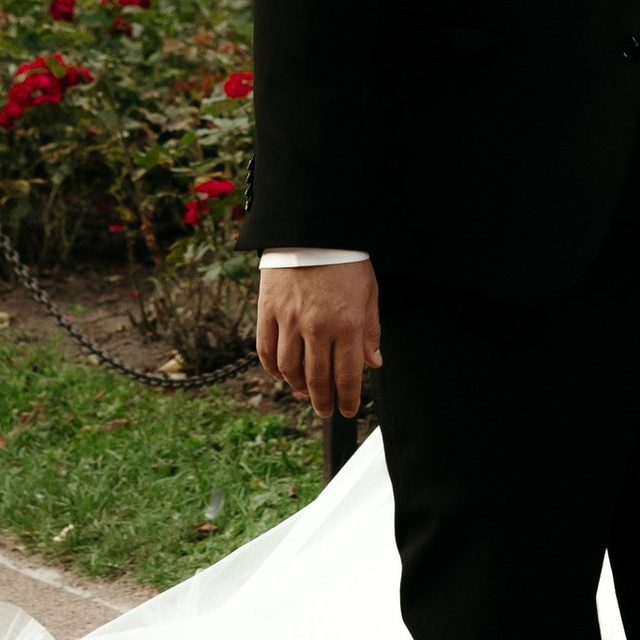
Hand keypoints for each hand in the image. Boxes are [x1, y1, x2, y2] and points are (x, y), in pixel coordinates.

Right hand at [256, 260, 380, 420]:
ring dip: (297, 388)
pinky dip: (273, 369)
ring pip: (289, 369)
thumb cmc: (345, 259)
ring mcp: (289, 320)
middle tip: (326, 410)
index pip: (347, 376)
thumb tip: (373, 363)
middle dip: (323, 401)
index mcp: (347, 325)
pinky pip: (266, 350)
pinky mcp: (268, 311)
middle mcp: (316, 327)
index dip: (347, 400)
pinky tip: (281, 375)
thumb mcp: (369, 294)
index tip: (348, 410)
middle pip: (316, 379)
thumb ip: (370, 331)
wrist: (311, 228)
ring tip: (305, 394)